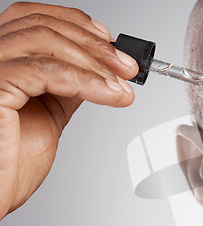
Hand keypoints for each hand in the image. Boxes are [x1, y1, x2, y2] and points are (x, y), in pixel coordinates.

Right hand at [0, 2, 138, 218]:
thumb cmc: (6, 166)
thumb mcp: (47, 116)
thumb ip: (65, 89)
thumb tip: (95, 73)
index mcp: (0, 62)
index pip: (33, 19)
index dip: (77, 25)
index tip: (113, 46)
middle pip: (41, 24)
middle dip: (94, 45)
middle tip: (128, 68)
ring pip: (44, 41)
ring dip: (95, 63)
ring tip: (122, 87)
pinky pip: (46, 72)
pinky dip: (86, 81)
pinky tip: (109, 95)